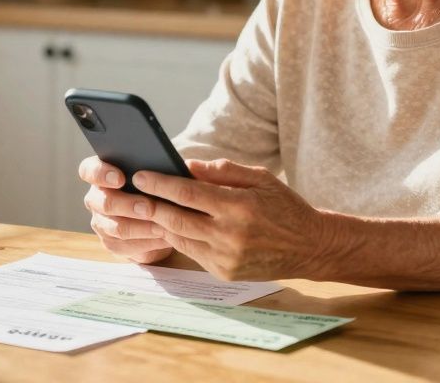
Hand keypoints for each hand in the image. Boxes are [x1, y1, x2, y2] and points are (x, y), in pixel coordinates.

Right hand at [79, 156, 173, 263]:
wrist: (164, 214)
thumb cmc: (157, 185)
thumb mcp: (157, 172)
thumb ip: (154, 167)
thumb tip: (169, 167)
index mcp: (100, 174)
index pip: (89, 171)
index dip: (101, 174)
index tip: (120, 178)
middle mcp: (96, 198)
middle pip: (104, 203)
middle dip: (129, 205)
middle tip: (149, 207)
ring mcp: (101, 222)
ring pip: (116, 227)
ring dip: (142, 227)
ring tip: (163, 225)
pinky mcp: (112, 243)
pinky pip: (126, 246)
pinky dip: (147, 242)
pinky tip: (163, 237)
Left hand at [133, 159, 326, 280]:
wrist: (309, 247)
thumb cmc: (284, 206)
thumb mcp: (259, 178)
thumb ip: (222, 170)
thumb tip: (186, 165)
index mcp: (239, 206)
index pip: (188, 193)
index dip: (160, 184)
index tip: (140, 175)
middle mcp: (230, 235)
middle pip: (176, 219)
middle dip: (149, 205)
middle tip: (130, 194)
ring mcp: (226, 257)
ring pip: (179, 238)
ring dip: (158, 223)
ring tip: (143, 208)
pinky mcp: (224, 272)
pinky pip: (192, 252)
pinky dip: (178, 238)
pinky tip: (169, 225)